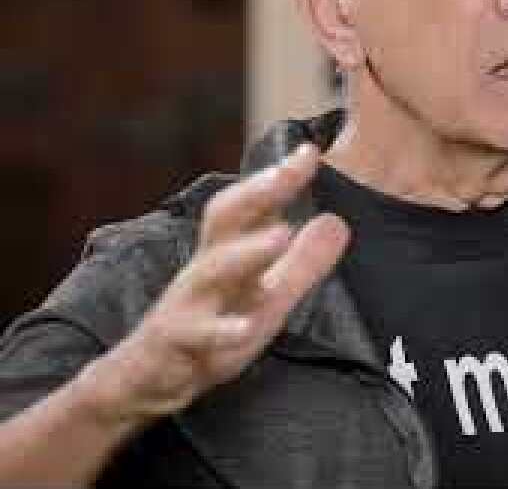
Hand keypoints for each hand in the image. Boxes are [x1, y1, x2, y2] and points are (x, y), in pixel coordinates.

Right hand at [86, 145, 348, 422]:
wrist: (149, 377)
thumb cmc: (213, 327)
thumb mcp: (268, 296)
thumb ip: (302, 262)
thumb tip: (338, 221)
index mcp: (228, 253)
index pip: (251, 206)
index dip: (277, 179)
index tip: (309, 151)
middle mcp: (206, 268)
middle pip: (225, 219)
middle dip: (256, 193)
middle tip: (289, 172)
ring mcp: (190, 303)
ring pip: (213, 269)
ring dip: (247, 251)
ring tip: (281, 234)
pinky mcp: (179, 340)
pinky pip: (199, 333)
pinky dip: (222, 330)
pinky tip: (246, 329)